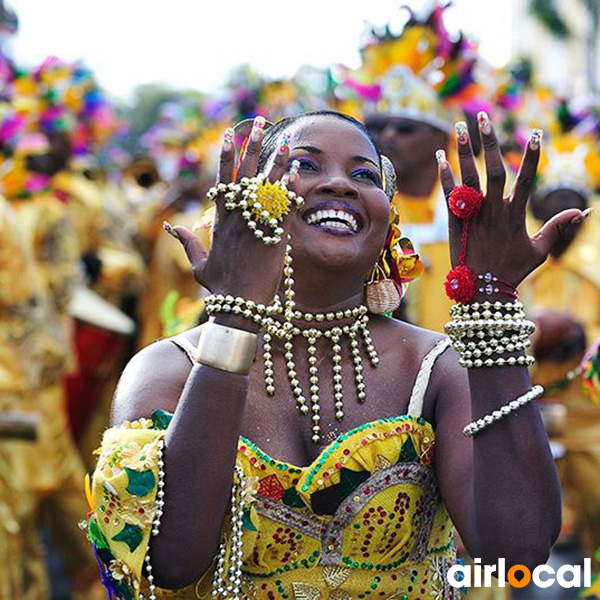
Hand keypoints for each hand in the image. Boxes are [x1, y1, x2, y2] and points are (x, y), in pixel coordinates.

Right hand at [164, 117, 298, 305]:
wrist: (240, 304)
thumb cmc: (221, 287)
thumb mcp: (199, 264)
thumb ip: (187, 242)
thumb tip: (169, 226)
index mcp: (221, 221)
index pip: (223, 179)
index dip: (227, 155)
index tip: (229, 134)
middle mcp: (239, 218)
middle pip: (245, 174)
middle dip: (252, 145)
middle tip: (260, 122)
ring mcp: (258, 225)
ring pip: (268, 187)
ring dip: (277, 162)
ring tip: (286, 141)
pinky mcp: (276, 237)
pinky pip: (285, 207)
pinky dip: (291, 189)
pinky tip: (297, 172)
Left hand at [438, 114, 588, 287]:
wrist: (483, 290)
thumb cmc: (512, 271)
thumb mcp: (540, 250)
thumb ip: (558, 227)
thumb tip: (585, 211)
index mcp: (516, 214)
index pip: (527, 179)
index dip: (532, 156)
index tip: (535, 133)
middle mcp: (494, 210)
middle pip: (494, 169)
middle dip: (490, 142)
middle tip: (484, 117)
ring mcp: (473, 215)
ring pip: (469, 177)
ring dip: (464, 151)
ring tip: (460, 127)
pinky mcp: (455, 222)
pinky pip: (449, 195)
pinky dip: (445, 176)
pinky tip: (440, 157)